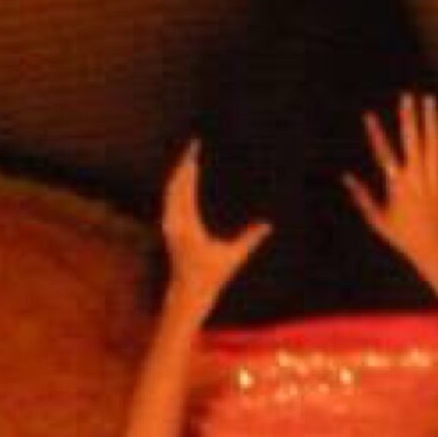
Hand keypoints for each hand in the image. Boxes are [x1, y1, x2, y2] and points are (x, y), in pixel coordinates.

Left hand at [159, 143, 269, 310]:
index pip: (186, 190)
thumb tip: (268, 225)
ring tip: (191, 157)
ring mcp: (169, 224)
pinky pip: (171, 199)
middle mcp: (174, 223)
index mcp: (188, 227)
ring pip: (170, 191)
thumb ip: (250, 239)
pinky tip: (185, 176)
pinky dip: (178, 185)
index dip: (189, 169)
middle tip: (193, 146)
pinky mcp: (169, 226)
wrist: (188, 290)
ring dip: (181, 173)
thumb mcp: (234, 257)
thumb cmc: (213, 275)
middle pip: (175, 185)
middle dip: (184, 164)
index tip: (194, 153)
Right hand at [344, 92, 437, 296]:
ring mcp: (435, 179)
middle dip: (409, 117)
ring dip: (430, 120)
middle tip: (407, 96)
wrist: (437, 249)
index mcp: (397, 187)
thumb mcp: (378, 221)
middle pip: (412, 142)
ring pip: (432, 144)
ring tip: (428, 99)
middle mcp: (417, 180)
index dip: (375, 134)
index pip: (383, 154)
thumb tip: (345, 177)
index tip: (368, 116)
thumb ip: (362, 197)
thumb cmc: (404, 238)